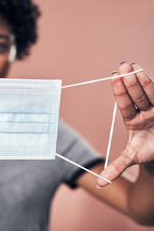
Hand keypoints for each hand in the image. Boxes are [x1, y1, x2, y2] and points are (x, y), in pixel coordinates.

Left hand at [97, 62, 153, 186]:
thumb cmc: (145, 152)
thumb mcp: (130, 159)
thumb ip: (117, 168)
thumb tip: (100, 183)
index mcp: (132, 120)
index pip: (125, 104)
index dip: (120, 91)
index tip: (114, 77)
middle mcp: (145, 112)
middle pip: (138, 95)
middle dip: (131, 81)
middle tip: (124, 65)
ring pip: (151, 93)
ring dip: (145, 80)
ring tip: (136, 66)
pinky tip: (149, 75)